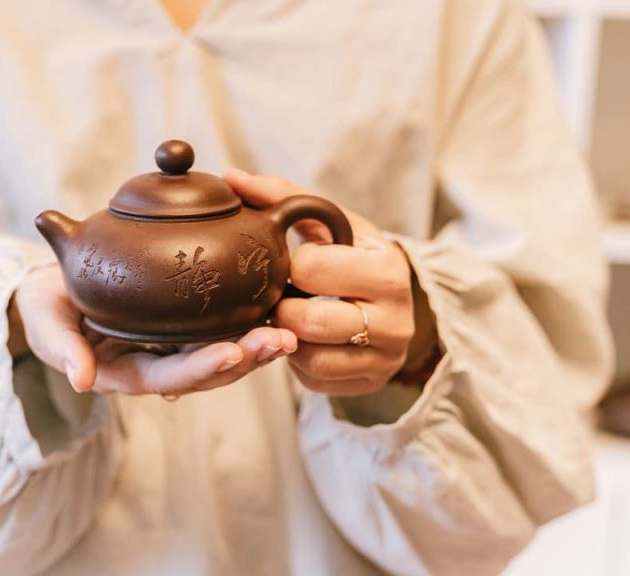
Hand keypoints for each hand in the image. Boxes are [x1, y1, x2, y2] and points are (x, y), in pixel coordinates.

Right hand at [13, 266, 297, 394]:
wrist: (50, 291)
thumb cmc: (45, 308)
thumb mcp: (45, 324)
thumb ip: (61, 349)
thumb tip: (81, 381)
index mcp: (123, 371)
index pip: (167, 375)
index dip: (199, 367)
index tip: (232, 352)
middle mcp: (154, 364)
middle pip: (206, 371)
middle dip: (245, 359)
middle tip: (280, 340)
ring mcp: (170, 347)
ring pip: (220, 354)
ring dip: (256, 346)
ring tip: (289, 331)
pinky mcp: (180, 327)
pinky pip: (218, 329)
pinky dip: (246, 322)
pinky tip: (275, 308)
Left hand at [224, 169, 436, 395]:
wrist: (397, 299)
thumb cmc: (355, 254)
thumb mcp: (333, 224)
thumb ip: (284, 197)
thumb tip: (232, 178)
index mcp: (388, 268)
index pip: (312, 269)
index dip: (292, 266)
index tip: (296, 263)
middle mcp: (396, 318)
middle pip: (309, 321)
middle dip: (282, 307)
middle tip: (280, 295)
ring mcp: (385, 357)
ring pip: (310, 358)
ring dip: (287, 337)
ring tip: (290, 317)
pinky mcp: (369, 382)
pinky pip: (315, 381)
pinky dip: (298, 362)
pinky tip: (303, 339)